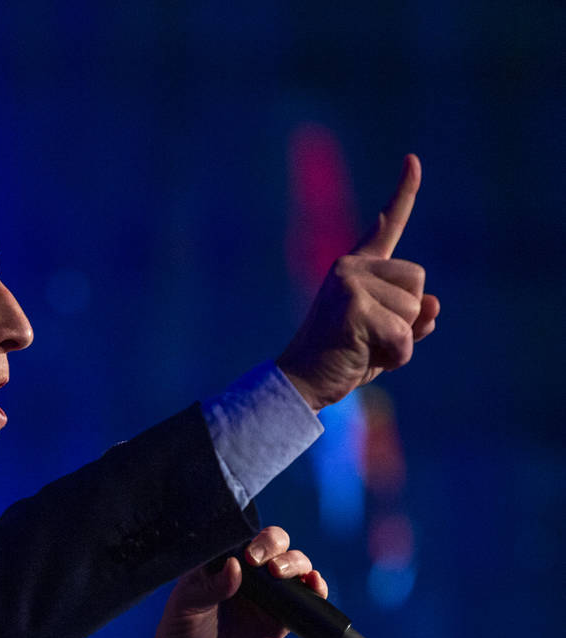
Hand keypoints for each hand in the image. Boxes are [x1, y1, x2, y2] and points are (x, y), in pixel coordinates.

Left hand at [144, 526, 327, 637]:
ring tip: (283, 574)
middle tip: (266, 564)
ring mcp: (264, 600)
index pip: (241, 539)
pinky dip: (315, 589)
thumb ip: (210, 586)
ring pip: (291, 569)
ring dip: (296, 563)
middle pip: (273, 547)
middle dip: (276, 546)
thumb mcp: (185, 608)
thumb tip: (236, 566)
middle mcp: (244, 578)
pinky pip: (304, 602)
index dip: (250, 539)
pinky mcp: (279, 623)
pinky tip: (314, 584)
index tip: (248, 555)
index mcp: (217, 567)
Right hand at [277, 154, 440, 411]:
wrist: (301, 382)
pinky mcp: (353, 307)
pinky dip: (395, 356)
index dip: (403, 192)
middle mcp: (350, 268)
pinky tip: (363, 357)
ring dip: (400, 340)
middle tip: (368, 337)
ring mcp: (350, 284)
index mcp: (356, 269)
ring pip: (414, 309)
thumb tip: (433, 304)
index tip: (413, 160)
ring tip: (363, 348)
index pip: (386, 225)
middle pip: (418, 282)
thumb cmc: (341, 359)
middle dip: (407, 318)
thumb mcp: (383, 336)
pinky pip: (403, 334)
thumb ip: (412, 319)